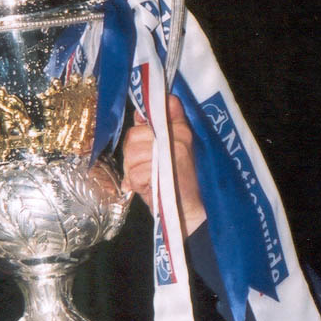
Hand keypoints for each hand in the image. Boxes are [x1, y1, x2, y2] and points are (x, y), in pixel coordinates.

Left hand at [122, 95, 206, 237]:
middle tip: (140, 169)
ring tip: (145, 180)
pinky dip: (136, 184)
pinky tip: (148, 188)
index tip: (141, 132)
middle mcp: (179, 135)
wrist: (189, 212)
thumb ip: (154, 133)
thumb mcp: (167, 154)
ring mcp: (174, 150)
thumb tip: (139, 113)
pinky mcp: (165, 169)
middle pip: (134, 134)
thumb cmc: (176, 182)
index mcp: (181, 129)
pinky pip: (135, 173)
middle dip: (131, 155)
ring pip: (132, 153)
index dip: (142, 122)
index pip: (157, 108)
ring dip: (133, 171)